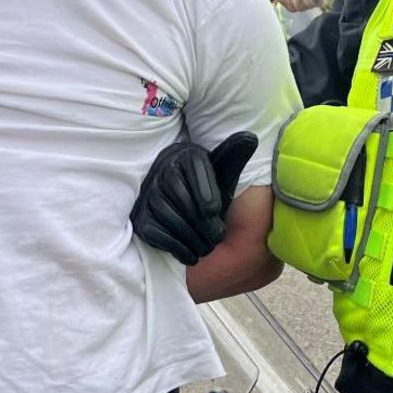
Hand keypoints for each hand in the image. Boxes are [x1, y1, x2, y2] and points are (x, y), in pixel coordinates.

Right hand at [130, 132, 257, 264]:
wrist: (179, 202)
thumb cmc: (207, 186)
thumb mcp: (223, 171)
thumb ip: (235, 157)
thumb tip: (250, 137)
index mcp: (187, 157)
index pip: (196, 171)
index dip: (206, 195)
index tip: (214, 211)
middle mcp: (164, 172)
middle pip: (183, 201)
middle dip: (203, 224)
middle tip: (216, 237)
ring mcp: (149, 196)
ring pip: (170, 218)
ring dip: (192, 238)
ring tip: (206, 247)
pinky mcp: (141, 219)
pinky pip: (156, 234)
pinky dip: (176, 248)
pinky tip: (191, 254)